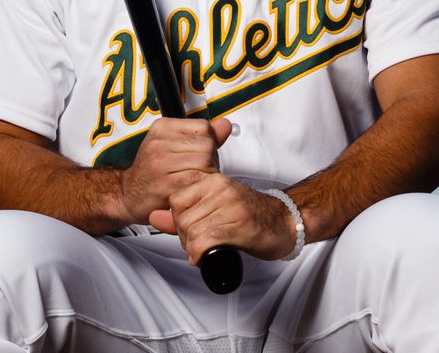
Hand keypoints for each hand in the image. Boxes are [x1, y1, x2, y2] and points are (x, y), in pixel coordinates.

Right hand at [118, 117, 231, 225]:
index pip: (204, 127)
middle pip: (207, 146)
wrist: (128, 194)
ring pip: (204, 163)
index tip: (198, 154)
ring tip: (193, 181)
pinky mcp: (165, 184)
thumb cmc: (152, 171)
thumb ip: (201, 136)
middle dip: (209, 161)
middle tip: (197, 171)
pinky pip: (196, 181)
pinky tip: (190, 190)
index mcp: (163, 127)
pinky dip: (198, 188)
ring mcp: (160, 163)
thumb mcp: (173, 145)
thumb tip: (224, 125)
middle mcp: (159, 142)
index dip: (209, 143)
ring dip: (206, 176)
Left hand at [149, 176, 297, 263]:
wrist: (285, 222)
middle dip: (184, 237)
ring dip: (193, 248)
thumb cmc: (251, 215)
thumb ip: (184, 213)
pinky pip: (206, 241)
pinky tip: (206, 257)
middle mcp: (222, 189)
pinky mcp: (240, 226)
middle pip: (182, 218)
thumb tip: (154, 217)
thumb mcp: (214, 207)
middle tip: (198, 244)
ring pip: (192, 231)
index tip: (189, 229)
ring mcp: (232, 207)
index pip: (176, 200)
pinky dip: (200, 254)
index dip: (177, 221)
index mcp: (214, 180)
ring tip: (204, 250)